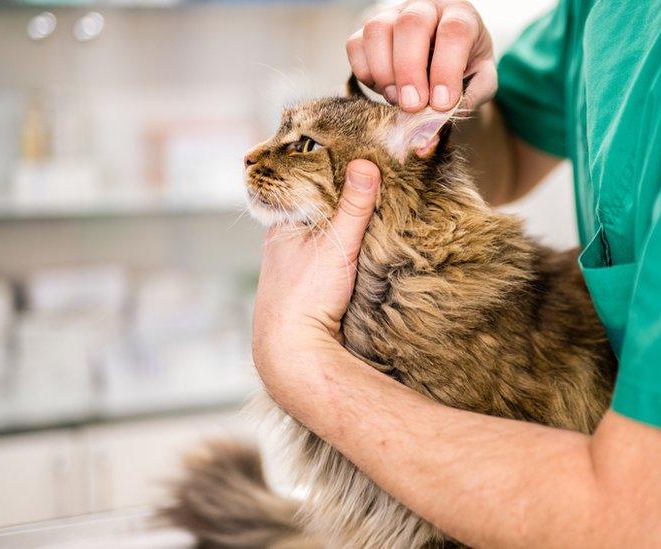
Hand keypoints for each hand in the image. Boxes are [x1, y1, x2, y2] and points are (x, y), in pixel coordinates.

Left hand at [251, 160, 380, 376]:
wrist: (293, 352)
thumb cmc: (306, 296)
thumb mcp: (336, 244)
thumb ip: (353, 206)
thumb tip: (366, 163)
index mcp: (282, 222)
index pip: (310, 184)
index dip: (334, 171)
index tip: (362, 158)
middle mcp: (285, 240)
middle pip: (319, 208)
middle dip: (343, 198)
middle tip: (378, 179)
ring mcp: (295, 264)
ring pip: (324, 234)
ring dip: (346, 226)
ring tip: (378, 207)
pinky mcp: (309, 285)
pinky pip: (330, 256)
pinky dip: (347, 248)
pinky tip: (365, 247)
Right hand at [346, 0, 495, 111]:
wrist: (446, 53)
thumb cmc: (466, 64)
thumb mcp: (481, 79)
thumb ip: (469, 97)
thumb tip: (438, 123)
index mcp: (460, 15)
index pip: (454, 32)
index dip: (446, 69)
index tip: (442, 104)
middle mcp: (425, 8)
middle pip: (411, 25)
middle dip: (409, 70)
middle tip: (412, 106)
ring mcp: (393, 15)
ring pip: (377, 30)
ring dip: (383, 71)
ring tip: (396, 99)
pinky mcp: (369, 30)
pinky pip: (355, 44)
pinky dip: (365, 72)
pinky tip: (383, 89)